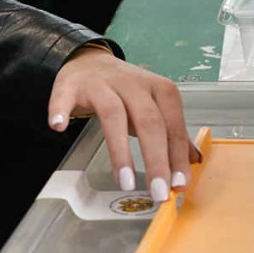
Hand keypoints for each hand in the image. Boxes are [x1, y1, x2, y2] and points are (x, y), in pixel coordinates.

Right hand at [47, 48, 200, 201]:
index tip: (179, 185)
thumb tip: (195, 160)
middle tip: (158, 191)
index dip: (177, 157)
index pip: (173, 126)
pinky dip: (60, 110)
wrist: (91, 61)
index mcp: (161, 90)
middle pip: (149, 122)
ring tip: (125, 181)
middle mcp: (134, 84)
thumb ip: (174, 134)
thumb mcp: (156, 108)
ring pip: (114, 115)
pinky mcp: (72, 85)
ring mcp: (103, 84)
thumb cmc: (127, 92)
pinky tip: (58, 127)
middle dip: (156, 160)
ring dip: (120, 151)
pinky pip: (65, 97)